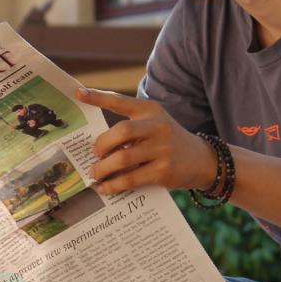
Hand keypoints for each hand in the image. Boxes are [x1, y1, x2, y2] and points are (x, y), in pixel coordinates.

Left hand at [77, 87, 216, 194]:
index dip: (98, 97)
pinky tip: (105, 188)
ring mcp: (162, 149)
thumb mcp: (155, 124)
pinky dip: (113, 185)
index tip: (78, 93)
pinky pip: (130, 178)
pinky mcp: (163, 171)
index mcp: (150, 110)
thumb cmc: (168, 141)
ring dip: (103, 168)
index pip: (120, 101)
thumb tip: (96, 145)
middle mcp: (157, 126)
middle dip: (101, 145)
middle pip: (120, 132)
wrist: (202, 160)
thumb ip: (131, 127)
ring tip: (95, 173)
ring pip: (122, 158)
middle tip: (95, 155)